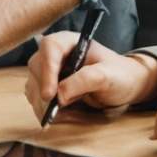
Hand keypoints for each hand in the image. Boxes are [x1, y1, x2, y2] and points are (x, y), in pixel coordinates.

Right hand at [24, 32, 156, 122]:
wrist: (124, 86)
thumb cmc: (119, 75)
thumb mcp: (107, 76)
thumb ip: (84, 81)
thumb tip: (59, 95)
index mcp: (69, 42)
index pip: (50, 48)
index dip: (47, 70)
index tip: (51, 94)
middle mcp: (55, 54)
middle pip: (36, 66)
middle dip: (44, 89)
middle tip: (54, 109)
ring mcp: (49, 70)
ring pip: (33, 84)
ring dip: (41, 102)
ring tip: (59, 114)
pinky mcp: (47, 86)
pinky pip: (36, 96)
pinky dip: (42, 108)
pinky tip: (57, 115)